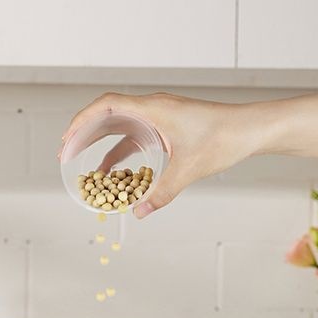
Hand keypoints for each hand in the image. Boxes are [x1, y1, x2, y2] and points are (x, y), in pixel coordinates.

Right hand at [61, 92, 257, 217]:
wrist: (251, 129)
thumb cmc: (224, 138)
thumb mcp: (189, 169)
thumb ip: (162, 192)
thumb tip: (139, 212)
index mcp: (153, 109)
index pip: (106, 105)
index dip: (82, 121)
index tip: (68, 139)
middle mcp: (154, 108)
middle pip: (108, 114)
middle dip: (85, 134)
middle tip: (66, 153)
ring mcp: (161, 116)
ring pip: (122, 126)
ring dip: (102, 144)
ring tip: (87, 167)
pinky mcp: (169, 126)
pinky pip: (137, 136)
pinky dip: (123, 151)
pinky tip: (116, 171)